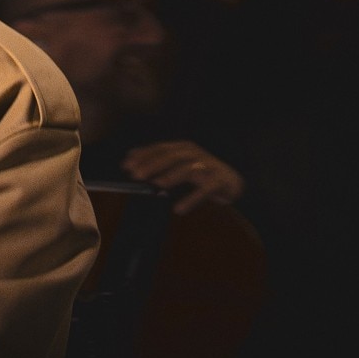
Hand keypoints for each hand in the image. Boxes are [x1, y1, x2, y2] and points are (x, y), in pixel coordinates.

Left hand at [122, 140, 243, 214]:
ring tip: (157, 185)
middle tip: (136, 175)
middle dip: (153, 165)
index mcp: (183, 148)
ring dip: (171, 176)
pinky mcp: (219, 181)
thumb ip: (158, 162)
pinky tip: (178, 209)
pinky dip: (191, 199)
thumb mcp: (179, 165)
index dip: (143, 155)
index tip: (126, 165)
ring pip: (187, 169)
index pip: (160, 148)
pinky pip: (204, 190)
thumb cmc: (200, 174)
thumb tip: (130, 160)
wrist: (232, 182)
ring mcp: (208, 166)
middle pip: (171, 156)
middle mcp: (195, 154)